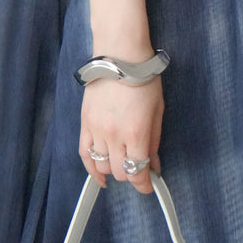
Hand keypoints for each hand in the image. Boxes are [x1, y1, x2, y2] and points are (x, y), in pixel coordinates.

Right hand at [79, 75, 162, 193]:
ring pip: (102, 166)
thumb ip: (154, 142)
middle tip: (138, 168)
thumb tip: (154, 166)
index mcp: (137, 133)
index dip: (144, 184)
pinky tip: (99, 176)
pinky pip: (84, 153)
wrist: (120, 56)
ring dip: (114, 170)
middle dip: (132, 175)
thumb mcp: (157, 111)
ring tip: (122, 164)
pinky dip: (91, 168)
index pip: (138, 172)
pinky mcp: (85, 123)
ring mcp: (97, 130)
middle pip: (121, 172)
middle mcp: (115, 136)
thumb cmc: (144, 80)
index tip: (149, 185)